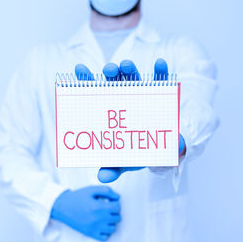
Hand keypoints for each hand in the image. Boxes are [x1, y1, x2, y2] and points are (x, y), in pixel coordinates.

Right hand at [51, 186, 120, 241]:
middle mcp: (97, 219)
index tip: (110, 201)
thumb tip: (117, 197)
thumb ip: (107, 191)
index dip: (115, 202)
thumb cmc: (78, 197)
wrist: (63, 207)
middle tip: (106, 208)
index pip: (117, 207)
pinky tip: (101, 224)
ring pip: (113, 228)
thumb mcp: (91, 189)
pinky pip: (105, 237)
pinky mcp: (90, 234)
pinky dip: (105, 231)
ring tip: (104, 216)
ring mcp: (94, 228)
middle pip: (117, 218)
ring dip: (111, 221)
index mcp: (98, 207)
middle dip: (114, 212)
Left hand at [74, 59, 185, 182]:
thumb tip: (102, 177)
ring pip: (134, 78)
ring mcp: (142, 95)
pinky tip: (160, 63)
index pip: (95, 94)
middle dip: (110, 73)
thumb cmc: (137, 154)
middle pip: (114, 82)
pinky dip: (161, 72)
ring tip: (126, 65)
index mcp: (111, 112)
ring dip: (130, 69)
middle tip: (109, 70)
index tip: (80, 69)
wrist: (162, 152)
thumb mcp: (124, 162)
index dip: (86, 82)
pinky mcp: (161, 95)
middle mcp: (124, 99)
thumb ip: (113, 168)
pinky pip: (161, 81)